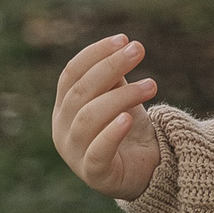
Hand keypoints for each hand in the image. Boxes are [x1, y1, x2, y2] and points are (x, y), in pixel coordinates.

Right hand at [53, 34, 160, 199]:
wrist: (145, 170)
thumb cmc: (127, 129)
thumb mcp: (119, 97)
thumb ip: (115, 77)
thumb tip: (123, 45)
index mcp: (64, 107)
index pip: (71, 74)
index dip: (95, 54)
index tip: (124, 39)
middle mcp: (62, 128)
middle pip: (81, 92)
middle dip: (110, 67)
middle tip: (139, 51)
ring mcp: (74, 153)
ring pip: (89, 118)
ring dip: (122, 96)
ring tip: (152, 85)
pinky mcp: (94, 173)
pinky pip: (98, 152)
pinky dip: (111, 134)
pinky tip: (128, 118)